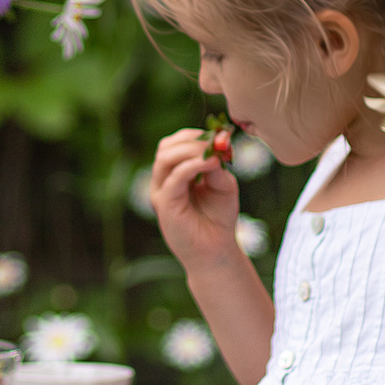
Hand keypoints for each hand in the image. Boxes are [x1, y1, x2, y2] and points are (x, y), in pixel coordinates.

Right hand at [150, 129, 244, 273]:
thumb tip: (214, 147)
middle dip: (191, 139)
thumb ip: (217, 166)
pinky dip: (193, 165)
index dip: (194, 135)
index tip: (218, 135)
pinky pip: (174, 177)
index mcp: (176, 173)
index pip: (175, 144)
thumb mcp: (223, 185)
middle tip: (215, 141)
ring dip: (191, 149)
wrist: (216, 250)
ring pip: (166, 157)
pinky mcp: (164, 204)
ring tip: (214, 153)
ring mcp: (161, 192)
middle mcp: (164, 180)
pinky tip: (212, 163)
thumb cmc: (219, 218)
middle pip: (166, 146)